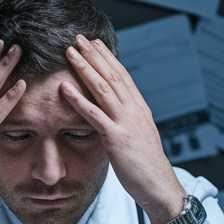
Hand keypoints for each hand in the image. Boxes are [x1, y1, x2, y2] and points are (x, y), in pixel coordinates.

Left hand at [60, 35, 185, 223]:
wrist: (159, 186)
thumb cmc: (146, 165)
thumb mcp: (139, 135)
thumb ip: (128, 120)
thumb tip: (118, 109)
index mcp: (139, 108)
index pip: (122, 75)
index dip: (107, 57)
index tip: (94, 43)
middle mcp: (134, 110)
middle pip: (112, 75)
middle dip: (94, 55)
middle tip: (78, 37)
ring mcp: (126, 123)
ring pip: (103, 88)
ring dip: (84, 68)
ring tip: (70, 52)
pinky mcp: (116, 139)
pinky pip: (94, 115)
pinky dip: (78, 99)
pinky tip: (64, 87)